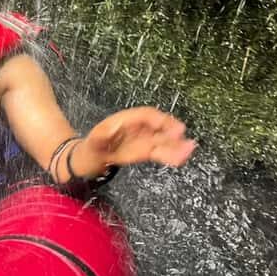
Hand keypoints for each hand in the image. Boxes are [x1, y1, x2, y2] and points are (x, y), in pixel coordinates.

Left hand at [82, 106, 196, 169]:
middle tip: (183, 137)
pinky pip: (158, 151)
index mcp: (123, 121)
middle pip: (156, 127)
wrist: (87, 160)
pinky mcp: (144, 151)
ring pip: (160, 140)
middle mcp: (135, 128)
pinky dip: (170, 154)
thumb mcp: (91, 143)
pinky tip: (182, 158)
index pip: (144, 115)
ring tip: (188, 149)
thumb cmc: (88, 150)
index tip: (168, 125)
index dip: (157, 119)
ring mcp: (141, 140)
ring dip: (174, 145)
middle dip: (170, 131)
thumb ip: (100, 137)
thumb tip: (107, 130)